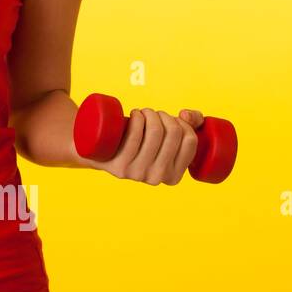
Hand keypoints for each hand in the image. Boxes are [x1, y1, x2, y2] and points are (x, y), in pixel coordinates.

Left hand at [84, 107, 204, 184]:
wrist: (98, 150)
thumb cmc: (137, 140)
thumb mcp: (167, 136)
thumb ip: (192, 123)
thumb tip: (186, 115)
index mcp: (174, 176)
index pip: (190, 140)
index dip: (182, 122)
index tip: (168, 119)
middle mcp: (158, 178)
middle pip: (172, 133)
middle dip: (163, 115)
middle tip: (149, 114)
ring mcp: (138, 174)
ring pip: (154, 131)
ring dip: (149, 113)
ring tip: (140, 113)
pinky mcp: (119, 168)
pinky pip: (134, 137)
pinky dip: (136, 118)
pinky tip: (133, 115)